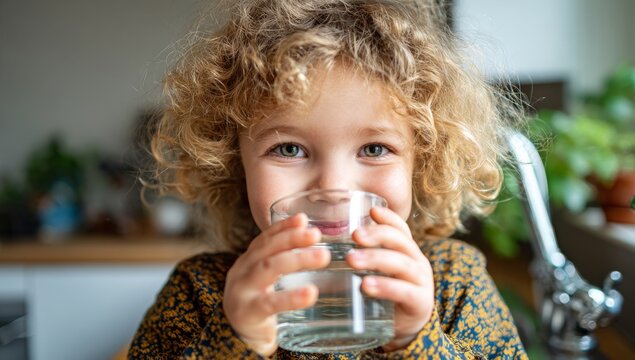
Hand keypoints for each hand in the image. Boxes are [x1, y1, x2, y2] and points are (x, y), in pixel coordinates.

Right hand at [223, 214, 329, 355]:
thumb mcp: (268, 278)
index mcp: (248, 261)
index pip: (265, 238)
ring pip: (269, 268)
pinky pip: (271, 303)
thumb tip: (310, 229)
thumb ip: (284, 257)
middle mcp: (242, 271)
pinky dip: (292, 297)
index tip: (303, 219)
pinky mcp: (248, 313)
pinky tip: (311, 293)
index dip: (283, 227)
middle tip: (317, 234)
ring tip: (323, 257)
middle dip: (292, 238)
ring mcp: (242, 291)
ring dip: (297, 259)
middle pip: (267, 249)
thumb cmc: (259, 303)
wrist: (239, 340)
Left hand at [347, 206, 433, 351]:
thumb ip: (361, 258)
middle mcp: (417, 262)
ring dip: (376, 259)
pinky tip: (367, 285)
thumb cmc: (385, 296)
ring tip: (352, 260)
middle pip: (400, 241)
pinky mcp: (420, 303)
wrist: (406, 331)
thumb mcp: (376, 273)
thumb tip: (324, 244)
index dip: (389, 218)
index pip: (401, 229)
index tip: (371, 210)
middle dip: (377, 235)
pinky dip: (385, 286)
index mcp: (406, 252)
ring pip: (401, 264)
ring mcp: (421, 282)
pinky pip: (404, 291)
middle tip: (354, 236)